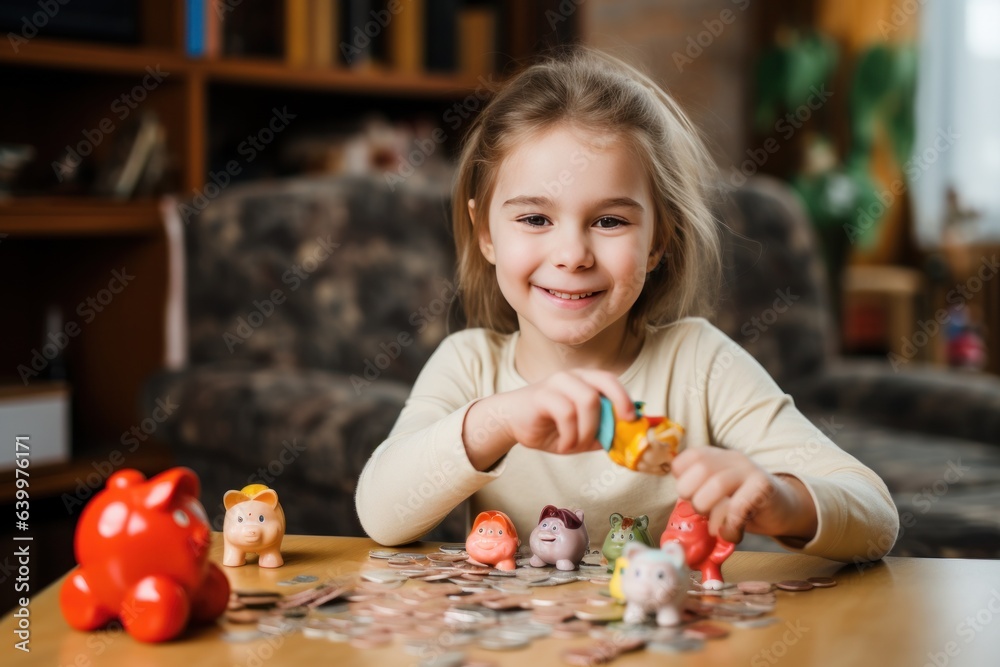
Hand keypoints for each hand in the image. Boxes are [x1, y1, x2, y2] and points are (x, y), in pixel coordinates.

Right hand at [504, 369, 634, 453]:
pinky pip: (567, 413)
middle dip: (617, 403)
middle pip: (604, 382)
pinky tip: (565, 446)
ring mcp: (557, 383)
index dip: (624, 397)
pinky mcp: (542, 394)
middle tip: (618, 427)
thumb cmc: (547, 426)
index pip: (610, 381)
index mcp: (584, 382)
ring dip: (588, 430)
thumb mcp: (579, 433)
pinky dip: (571, 436)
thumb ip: (600, 433)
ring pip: (587, 400)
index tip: (632, 419)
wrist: (510, 422)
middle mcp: (573, 377)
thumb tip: (624, 440)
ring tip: (577, 446)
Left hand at [671, 447, 817, 543]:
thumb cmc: (745, 505)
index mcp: (718, 457)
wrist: (786, 509)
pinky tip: (732, 532)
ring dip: (710, 512)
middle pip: (700, 469)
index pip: (689, 457)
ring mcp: (750, 470)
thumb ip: (700, 493)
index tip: (688, 496)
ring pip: (718, 485)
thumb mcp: (719, 495)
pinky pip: (738, 507)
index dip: (682, 478)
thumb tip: (680, 507)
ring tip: (716, 526)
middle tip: (702, 513)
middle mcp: (733, 458)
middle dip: (693, 497)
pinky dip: (729, 526)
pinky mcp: (764, 488)